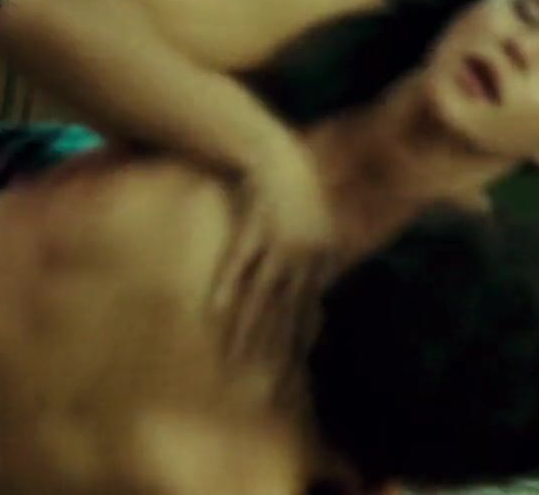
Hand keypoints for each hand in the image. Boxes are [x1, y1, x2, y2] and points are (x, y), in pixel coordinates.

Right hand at [213, 145, 336, 362]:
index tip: (286, 375)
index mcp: (323, 257)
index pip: (308, 311)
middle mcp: (307, 255)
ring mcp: (281, 243)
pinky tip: (215, 313)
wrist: (272, 154)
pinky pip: (239, 265)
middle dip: (271, 351)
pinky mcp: (255, 229)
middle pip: (286, 312)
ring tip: (232, 360)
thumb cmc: (288, 191)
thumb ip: (310, 262)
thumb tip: (314, 294)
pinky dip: (228, 289)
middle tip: (261, 385)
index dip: (295, 344)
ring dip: (246, 330)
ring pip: (262, 296)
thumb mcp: (308, 229)